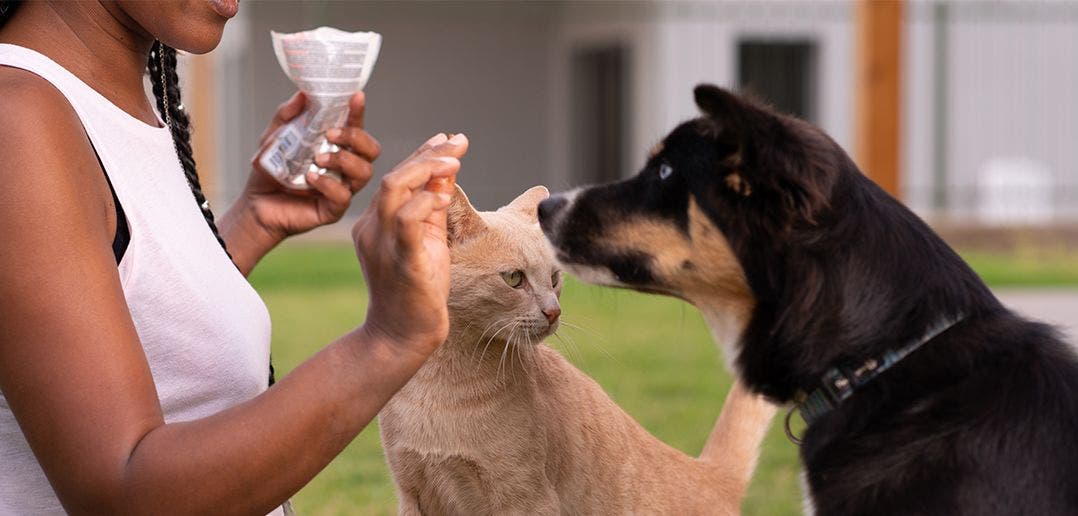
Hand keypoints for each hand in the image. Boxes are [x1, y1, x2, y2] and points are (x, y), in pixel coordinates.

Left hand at [244, 91, 380, 240]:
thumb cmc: (271, 170)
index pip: (356, 126)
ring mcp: (342, 188)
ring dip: (343, 160)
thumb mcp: (274, 136)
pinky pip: (343, 196)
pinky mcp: (333, 209)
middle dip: (356, 138)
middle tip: (331, 134)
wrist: (256, 204)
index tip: (356, 97)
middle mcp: (345, 167)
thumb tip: (302, 94)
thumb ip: (287, 115)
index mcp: (336, 146)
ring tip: (318, 158)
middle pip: (372, 150)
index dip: (358, 112)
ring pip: (364, 172)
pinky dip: (329, 184)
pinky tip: (311, 177)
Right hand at [352, 133, 468, 359]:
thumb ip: (435, 205)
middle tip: (457, 142)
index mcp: (376, 222)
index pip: (397, 177)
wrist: (402, 335)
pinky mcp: (399, 260)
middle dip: (427, 154)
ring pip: (393, 189)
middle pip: (393, 176)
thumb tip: (447, 170)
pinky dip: (425, 202)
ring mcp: (381, 243)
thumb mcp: (428, 238)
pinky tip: (444, 196)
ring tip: (453, 161)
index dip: (423, 154)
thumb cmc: (416, 290)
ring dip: (426, 169)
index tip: (448, 138)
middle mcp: (371, 227)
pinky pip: (405, 221)